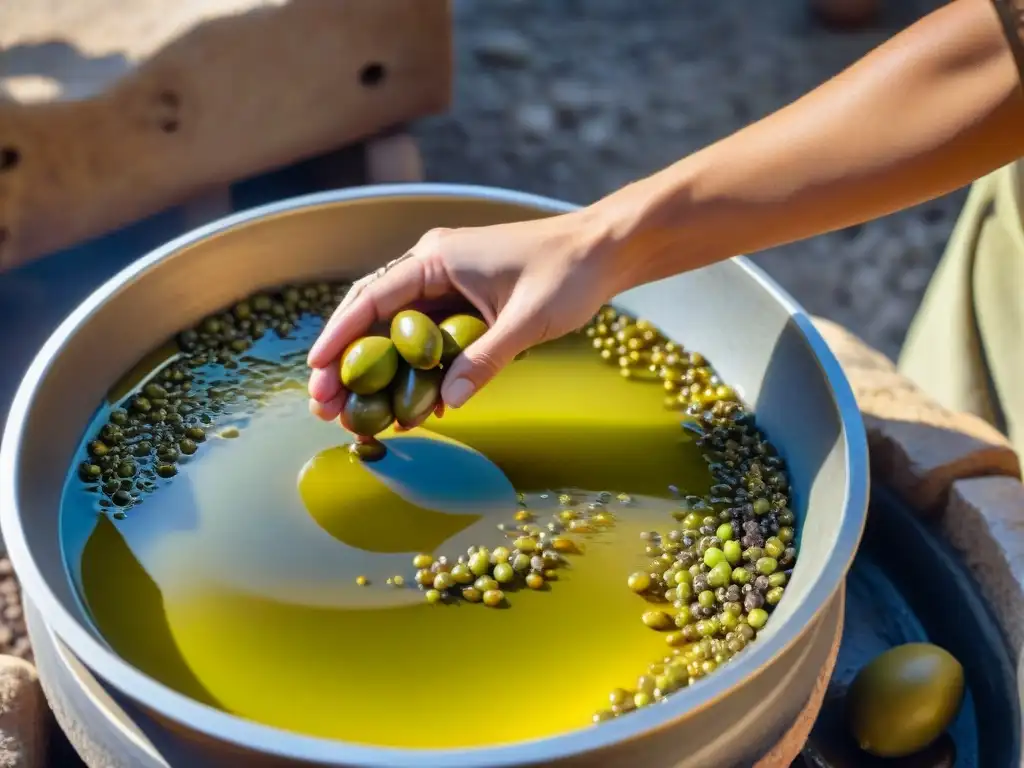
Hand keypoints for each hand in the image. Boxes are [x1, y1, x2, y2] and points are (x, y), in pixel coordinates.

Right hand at [306, 209, 618, 424]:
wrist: (604, 250)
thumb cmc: (568, 273)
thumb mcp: (527, 320)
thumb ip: (485, 359)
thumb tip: (445, 404)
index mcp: (437, 257)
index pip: (373, 298)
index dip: (339, 337)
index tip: (315, 372)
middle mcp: (432, 266)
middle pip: (373, 316)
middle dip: (345, 362)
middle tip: (323, 407)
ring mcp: (447, 284)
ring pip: (396, 330)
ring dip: (375, 370)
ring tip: (352, 413)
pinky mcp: (463, 303)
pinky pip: (428, 338)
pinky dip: (415, 369)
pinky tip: (408, 405)